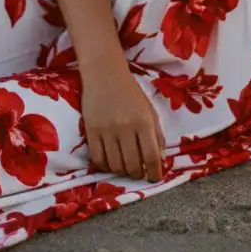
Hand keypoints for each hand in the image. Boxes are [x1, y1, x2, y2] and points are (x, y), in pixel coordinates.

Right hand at [81, 68, 165, 182]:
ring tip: (125, 167)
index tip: (154, 178)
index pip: (151, 156)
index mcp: (144, 122)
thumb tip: (159, 159)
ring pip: (115, 165)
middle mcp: (126, 128)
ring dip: (122, 172)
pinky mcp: (91, 131)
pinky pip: (98, 159)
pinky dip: (105, 167)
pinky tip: (110, 163)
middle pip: (132, 165)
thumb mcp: (149, 110)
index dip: (154, 172)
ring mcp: (107, 130)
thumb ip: (156, 134)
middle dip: (137, 174)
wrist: (104, 74)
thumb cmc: (130, 92)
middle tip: (138, 173)